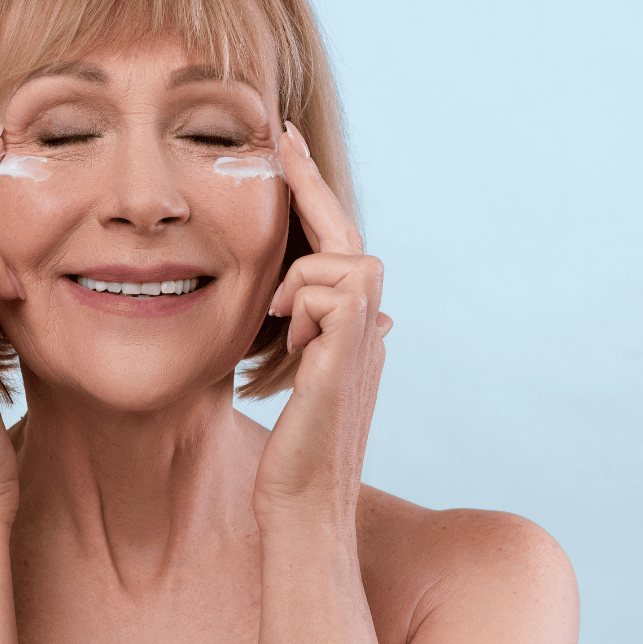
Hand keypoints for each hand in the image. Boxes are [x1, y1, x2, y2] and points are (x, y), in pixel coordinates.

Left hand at [252, 121, 392, 530]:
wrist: (302, 506)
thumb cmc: (290, 451)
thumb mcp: (294, 381)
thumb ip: (308, 339)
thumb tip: (322, 309)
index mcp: (351, 329)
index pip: (337, 248)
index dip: (314, 199)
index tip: (286, 150)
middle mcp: (367, 328)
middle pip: (349, 237)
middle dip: (313, 184)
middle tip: (281, 138)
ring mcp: (364, 342)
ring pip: (346, 260)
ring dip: (302, 275)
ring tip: (277, 317)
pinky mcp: (348, 356)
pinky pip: (333, 290)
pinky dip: (302, 301)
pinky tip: (287, 337)